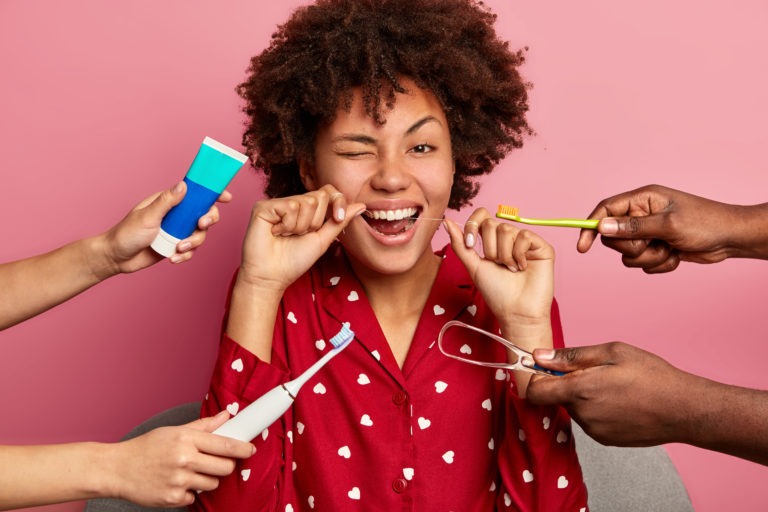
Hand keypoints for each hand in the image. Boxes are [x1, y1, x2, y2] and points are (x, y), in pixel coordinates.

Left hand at [102, 182, 231, 273]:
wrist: (116, 258)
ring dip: (193, 242)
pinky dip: (185, 255)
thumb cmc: (126, 233)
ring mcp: (177, 231)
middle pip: (204, 213)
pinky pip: (191, 250)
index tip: (225, 196)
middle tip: (201, 224)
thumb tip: (184, 185)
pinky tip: (172, 258)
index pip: (194, 193)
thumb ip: (167, 201)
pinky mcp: (175, 246)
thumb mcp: (147, 216)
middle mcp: (176, 215)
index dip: (212, 193)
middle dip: (207, 220)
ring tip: (178, 248)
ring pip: (200, 234)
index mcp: (169, 202)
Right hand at [108, 411, 253, 506]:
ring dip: (206, 479)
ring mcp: (178, 481)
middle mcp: (184, 460)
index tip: (251, 450)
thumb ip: (203, 426)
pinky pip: (194, 498)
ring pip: (212, 484)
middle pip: (224, 467)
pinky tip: (175, 483)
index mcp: (186, 439)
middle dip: (225, 465)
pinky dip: (188, 492)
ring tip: (189, 471)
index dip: (243, 448)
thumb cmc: (146, 448)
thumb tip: (226, 415)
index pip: (225, 445)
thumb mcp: (174, 431)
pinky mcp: (172, 499)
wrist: (116, 469)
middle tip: (215, 462)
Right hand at [236, 186, 364, 293]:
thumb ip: (339, 221)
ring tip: (287, 235)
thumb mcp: (323, 240)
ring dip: (301, 226)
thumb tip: (361, 205)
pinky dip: (287, 224)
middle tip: (300, 235)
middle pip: (319, 196)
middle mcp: (292, 203)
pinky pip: (289, 206)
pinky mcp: (263, 206)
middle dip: (316, 221)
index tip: (338, 217)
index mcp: (306, 210)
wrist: (272, 276)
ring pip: (306, 202)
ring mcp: (277, 203)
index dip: (337, 201)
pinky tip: (276, 232)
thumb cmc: (294, 261)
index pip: (328, 191)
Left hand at [444, 208, 554, 348]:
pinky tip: (522, 267)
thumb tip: (447, 221)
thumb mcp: (473, 266)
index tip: (471, 245)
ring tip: (511, 269)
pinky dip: (519, 253)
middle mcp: (509, 239)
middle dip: (489, 248)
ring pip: (506, 229)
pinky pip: (524, 235)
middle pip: (491, 223)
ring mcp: (525, 242)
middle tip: (497, 265)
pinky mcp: (541, 246)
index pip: (482, 216)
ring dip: (504, 254)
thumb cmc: (496, 292)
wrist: (516, 311)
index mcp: (493, 241)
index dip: (473, 225)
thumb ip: (460, 244)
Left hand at [525, 342, 699, 445]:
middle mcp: (583, 415)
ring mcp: (594, 431)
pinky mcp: (605, 440)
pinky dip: (596, 410)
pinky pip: (589, 420)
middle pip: (556, 398)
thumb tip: (539, 355)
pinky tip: (620, 401)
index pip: (535, 392)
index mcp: (580, 390)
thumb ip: (570, 356)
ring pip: (574, 408)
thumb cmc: (652, 376)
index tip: (547, 368)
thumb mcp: (611, 352)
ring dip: (583, 396)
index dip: (536, 378)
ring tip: (613, 386)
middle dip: (567, 383)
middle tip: (595, 371)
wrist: (684, 410)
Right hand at [576, 184, 741, 272]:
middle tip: (653, 243)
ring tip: (669, 250)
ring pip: (628, 255)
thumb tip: (602, 227)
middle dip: (633, 247)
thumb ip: (633, 227)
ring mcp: (648, 232)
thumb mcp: (667, 225)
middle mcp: (641, 215)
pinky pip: (642, 264)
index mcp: (642, 200)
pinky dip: (658, 264)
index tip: (583, 246)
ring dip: (648, 258)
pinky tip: (676, 256)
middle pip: (614, 237)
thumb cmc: (705, 224)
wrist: (730, 239)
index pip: (606, 210)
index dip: (591, 226)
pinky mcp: (656, 248)